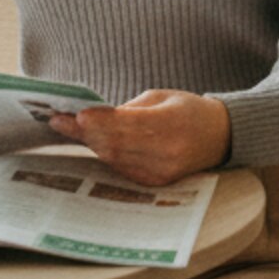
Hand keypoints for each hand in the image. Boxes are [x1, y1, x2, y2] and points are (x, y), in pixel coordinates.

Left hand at [48, 90, 230, 185]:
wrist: (220, 137)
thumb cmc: (189, 110)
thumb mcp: (162, 97)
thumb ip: (130, 109)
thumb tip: (94, 118)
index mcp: (172, 123)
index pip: (127, 124)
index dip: (100, 121)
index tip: (75, 115)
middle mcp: (167, 151)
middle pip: (116, 145)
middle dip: (86, 132)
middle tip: (59, 121)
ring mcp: (161, 170)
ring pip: (115, 159)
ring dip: (92, 144)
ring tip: (71, 130)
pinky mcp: (156, 182)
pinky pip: (122, 169)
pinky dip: (107, 155)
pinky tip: (95, 143)